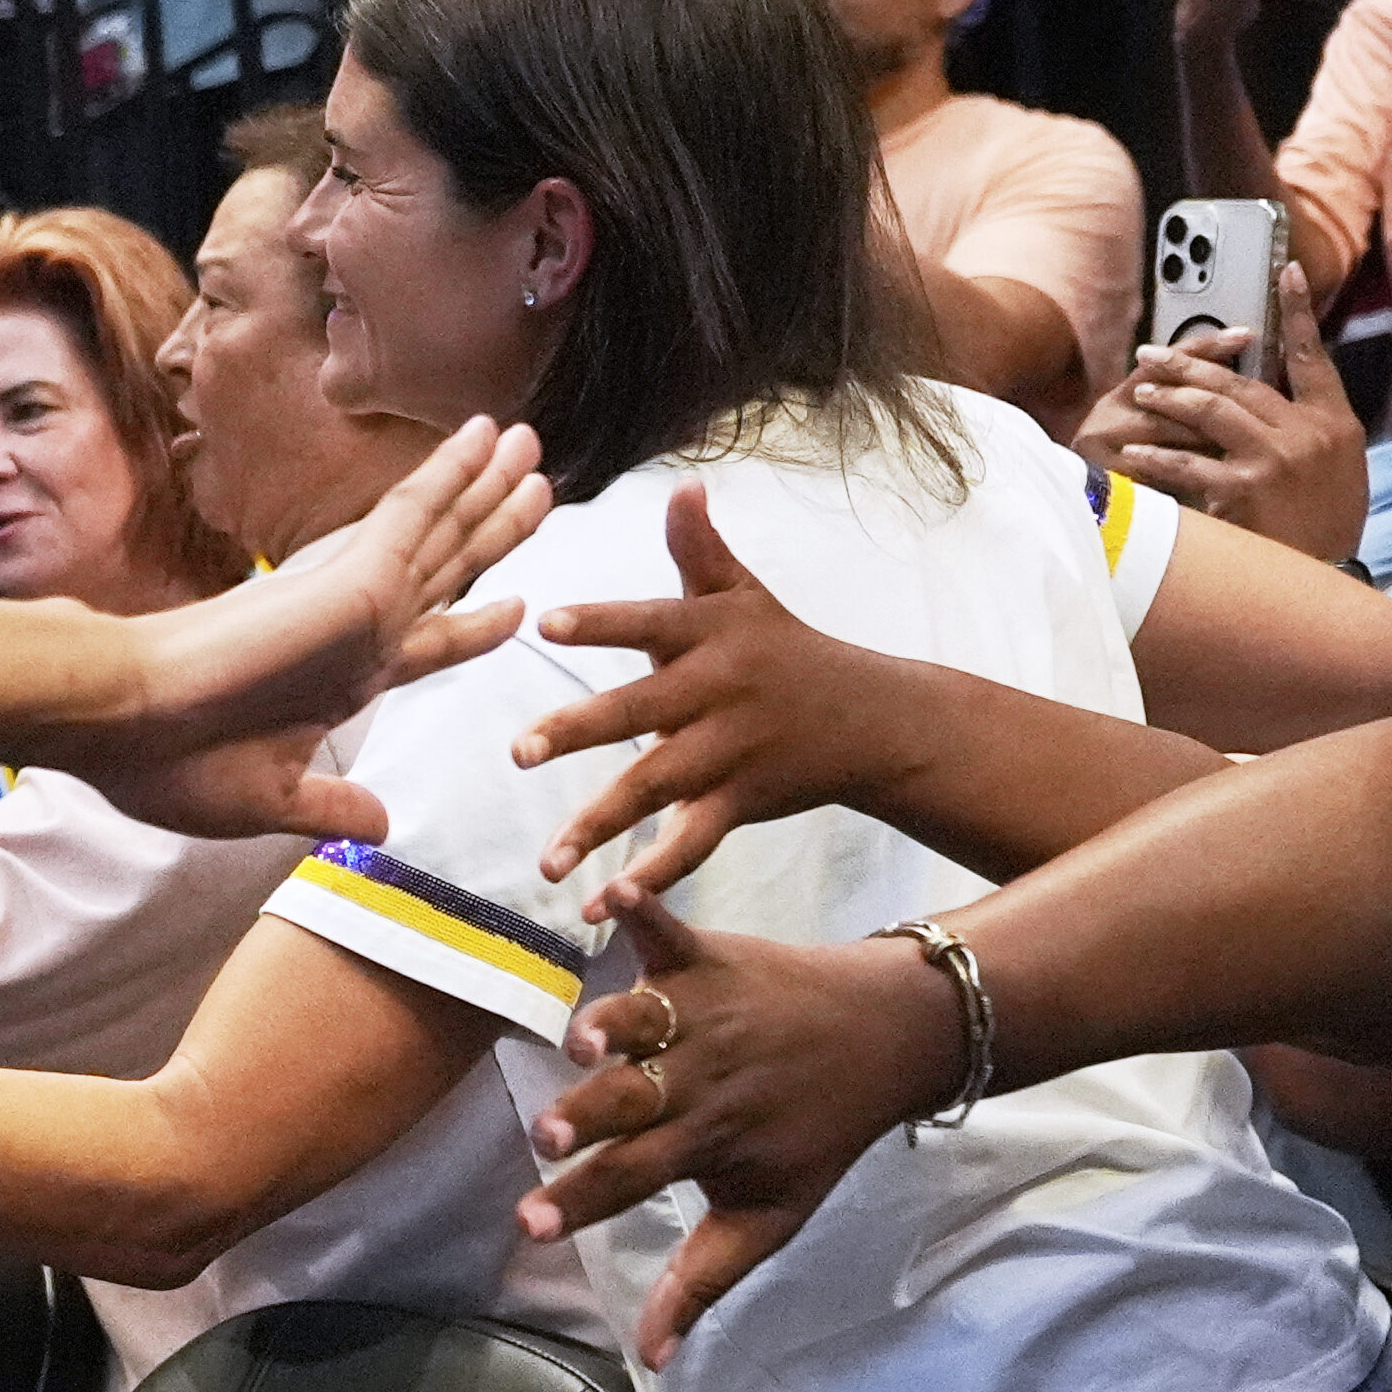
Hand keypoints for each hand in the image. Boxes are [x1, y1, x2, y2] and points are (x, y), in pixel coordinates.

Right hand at [63, 416, 553, 837]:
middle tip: (536, 478)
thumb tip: (383, 825)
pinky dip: (452, 477)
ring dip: (487, 486)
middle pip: (444, 569)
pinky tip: (481, 439)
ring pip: (440, 532)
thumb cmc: (167, 763)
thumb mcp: (270, 800)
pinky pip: (414, 516)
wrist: (117, 720)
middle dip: (492, 526)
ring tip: (530, 443)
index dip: (474, 624)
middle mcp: (353, 631)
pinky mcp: (348, 580)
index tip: (517, 604)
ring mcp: (353, 600)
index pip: (423, 641)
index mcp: (338, 681)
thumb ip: (331, 804)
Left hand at [512, 483, 903, 916]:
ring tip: (547, 862)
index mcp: (710, 635)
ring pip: (656, 789)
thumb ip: (700, 549)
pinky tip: (600, 908)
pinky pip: (690, 845)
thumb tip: (682, 483)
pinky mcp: (740, 803)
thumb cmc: (787, 647)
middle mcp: (718, 693)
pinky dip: (650, 877)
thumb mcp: (746, 594)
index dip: (602, 622)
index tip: (547, 622)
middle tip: (519, 751)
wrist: (872, 718)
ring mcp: (729, 753)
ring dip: (598, 825)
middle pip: (640, 712)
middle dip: (579, 732)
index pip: (649, 622)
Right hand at [512, 902, 967, 1364]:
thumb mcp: (770, 1216)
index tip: (528, 1224)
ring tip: (581, 1041)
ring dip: (610, 1029)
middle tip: (548, 1137)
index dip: (579, 1203)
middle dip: (588, 1120)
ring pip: (644, 1024)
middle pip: (631, 1104)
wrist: (890, 1038)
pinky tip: (611, 894)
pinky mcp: (708, 959)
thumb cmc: (817, 1133)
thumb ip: (702, 1281)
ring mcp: (704, 1015)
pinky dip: (643, 912)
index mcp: (708, 1142)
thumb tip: (650, 1358)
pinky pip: (669, 932)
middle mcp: (702, 1080)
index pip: (632, 1179)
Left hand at [1076, 267, 1364, 565]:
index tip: (1287, 270)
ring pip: (1210, 410)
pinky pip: (1187, 461)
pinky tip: (1133, 450)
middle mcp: (1307, 432)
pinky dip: (1157, 455)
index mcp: (1334, 421)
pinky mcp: (1243, 488)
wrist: (1325, 577)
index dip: (1299, 311)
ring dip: (1170, 398)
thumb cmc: (1326, 522)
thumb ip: (1307, 424)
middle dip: (1193, 362)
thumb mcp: (1337, 466)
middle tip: (1153, 352)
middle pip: (1241, 382)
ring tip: (1142, 392)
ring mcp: (1275, 459)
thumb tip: (1270, 388)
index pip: (1313, 355)